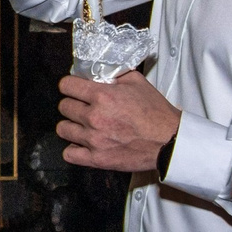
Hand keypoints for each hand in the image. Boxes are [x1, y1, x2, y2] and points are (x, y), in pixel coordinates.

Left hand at [56, 71, 179, 172]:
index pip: (66, 85)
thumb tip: (99, 73)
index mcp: (102, 96)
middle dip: (72, 104)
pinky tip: (82, 144)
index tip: (73, 88)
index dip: (69, 85)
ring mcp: (94, 140)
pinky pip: (69, 154)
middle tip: (82, 107)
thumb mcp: (137, 82)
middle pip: (63, 106)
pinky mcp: (97, 159)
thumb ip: (114, 75)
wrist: (168, 140)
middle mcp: (94, 117)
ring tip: (82, 125)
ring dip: (71, 125)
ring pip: (62, 129)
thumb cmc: (156, 113)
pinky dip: (73, 149)